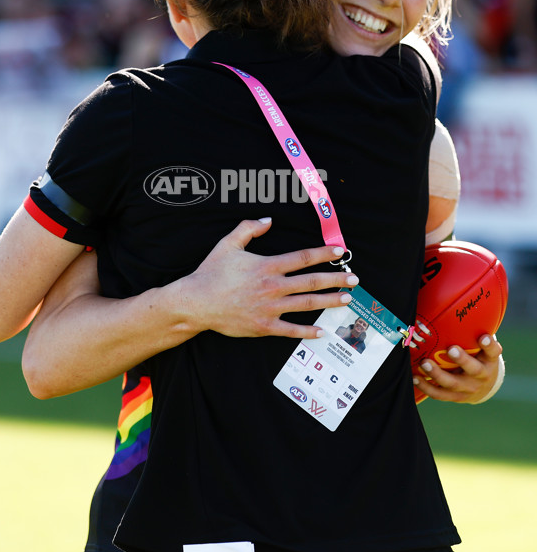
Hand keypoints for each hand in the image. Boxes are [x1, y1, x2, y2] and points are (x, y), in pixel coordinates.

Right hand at [173, 217, 357, 340]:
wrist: (196, 303)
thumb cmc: (211, 273)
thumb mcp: (228, 244)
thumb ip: (249, 229)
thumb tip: (268, 220)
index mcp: (266, 266)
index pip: (302, 258)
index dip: (323, 254)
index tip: (340, 252)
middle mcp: (272, 287)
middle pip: (311, 282)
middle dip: (335, 279)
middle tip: (354, 279)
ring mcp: (270, 308)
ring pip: (307, 304)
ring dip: (330, 301)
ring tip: (347, 299)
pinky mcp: (264, 326)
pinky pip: (291, 330)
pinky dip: (308, 331)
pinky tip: (322, 331)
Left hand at [413, 334, 503, 403]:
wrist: (483, 387)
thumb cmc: (477, 356)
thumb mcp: (480, 344)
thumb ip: (471, 328)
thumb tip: (451, 296)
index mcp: (490, 360)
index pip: (493, 352)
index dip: (490, 346)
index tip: (484, 337)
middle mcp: (481, 375)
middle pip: (473, 369)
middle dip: (462, 360)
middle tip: (451, 349)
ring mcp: (468, 388)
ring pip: (453, 384)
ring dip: (438, 374)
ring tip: (424, 363)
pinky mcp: (456, 397)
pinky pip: (441, 394)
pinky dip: (427, 387)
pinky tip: (415, 378)